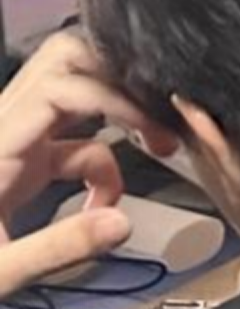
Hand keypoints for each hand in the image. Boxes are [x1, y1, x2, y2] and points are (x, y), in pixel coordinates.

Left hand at [0, 31, 175, 293]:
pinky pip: (73, 140)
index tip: (151, 130)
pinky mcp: (21, 164)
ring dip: (115, 112)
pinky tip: (102, 203)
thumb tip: (124, 223)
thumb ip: (58, 246)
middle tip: (155, 116)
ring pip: (73, 89)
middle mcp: (4, 131)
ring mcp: (13, 143)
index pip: (60, 87)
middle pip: (65, 61)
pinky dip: (100, 162)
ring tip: (151, 142)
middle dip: (118, 81)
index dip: (112, 98)